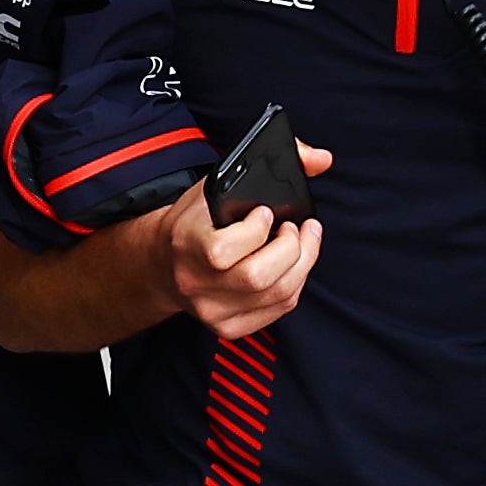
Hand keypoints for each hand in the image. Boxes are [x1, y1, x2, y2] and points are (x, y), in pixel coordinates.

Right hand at [159, 146, 332, 339]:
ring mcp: (212, 311)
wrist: (165, 264)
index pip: (221, 251)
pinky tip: (293, 265)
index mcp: (184, 244)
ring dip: (303, 263)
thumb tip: (320, 158)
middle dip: (291, 248)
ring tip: (302, 241)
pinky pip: (279, 309)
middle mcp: (194, 282)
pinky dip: (296, 283)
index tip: (265, 213)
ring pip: (277, 294)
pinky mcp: (229, 327)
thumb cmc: (194, 222)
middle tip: (294, 229)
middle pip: (258, 277)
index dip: (255, 230)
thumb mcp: (216, 184)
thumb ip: (267, 163)